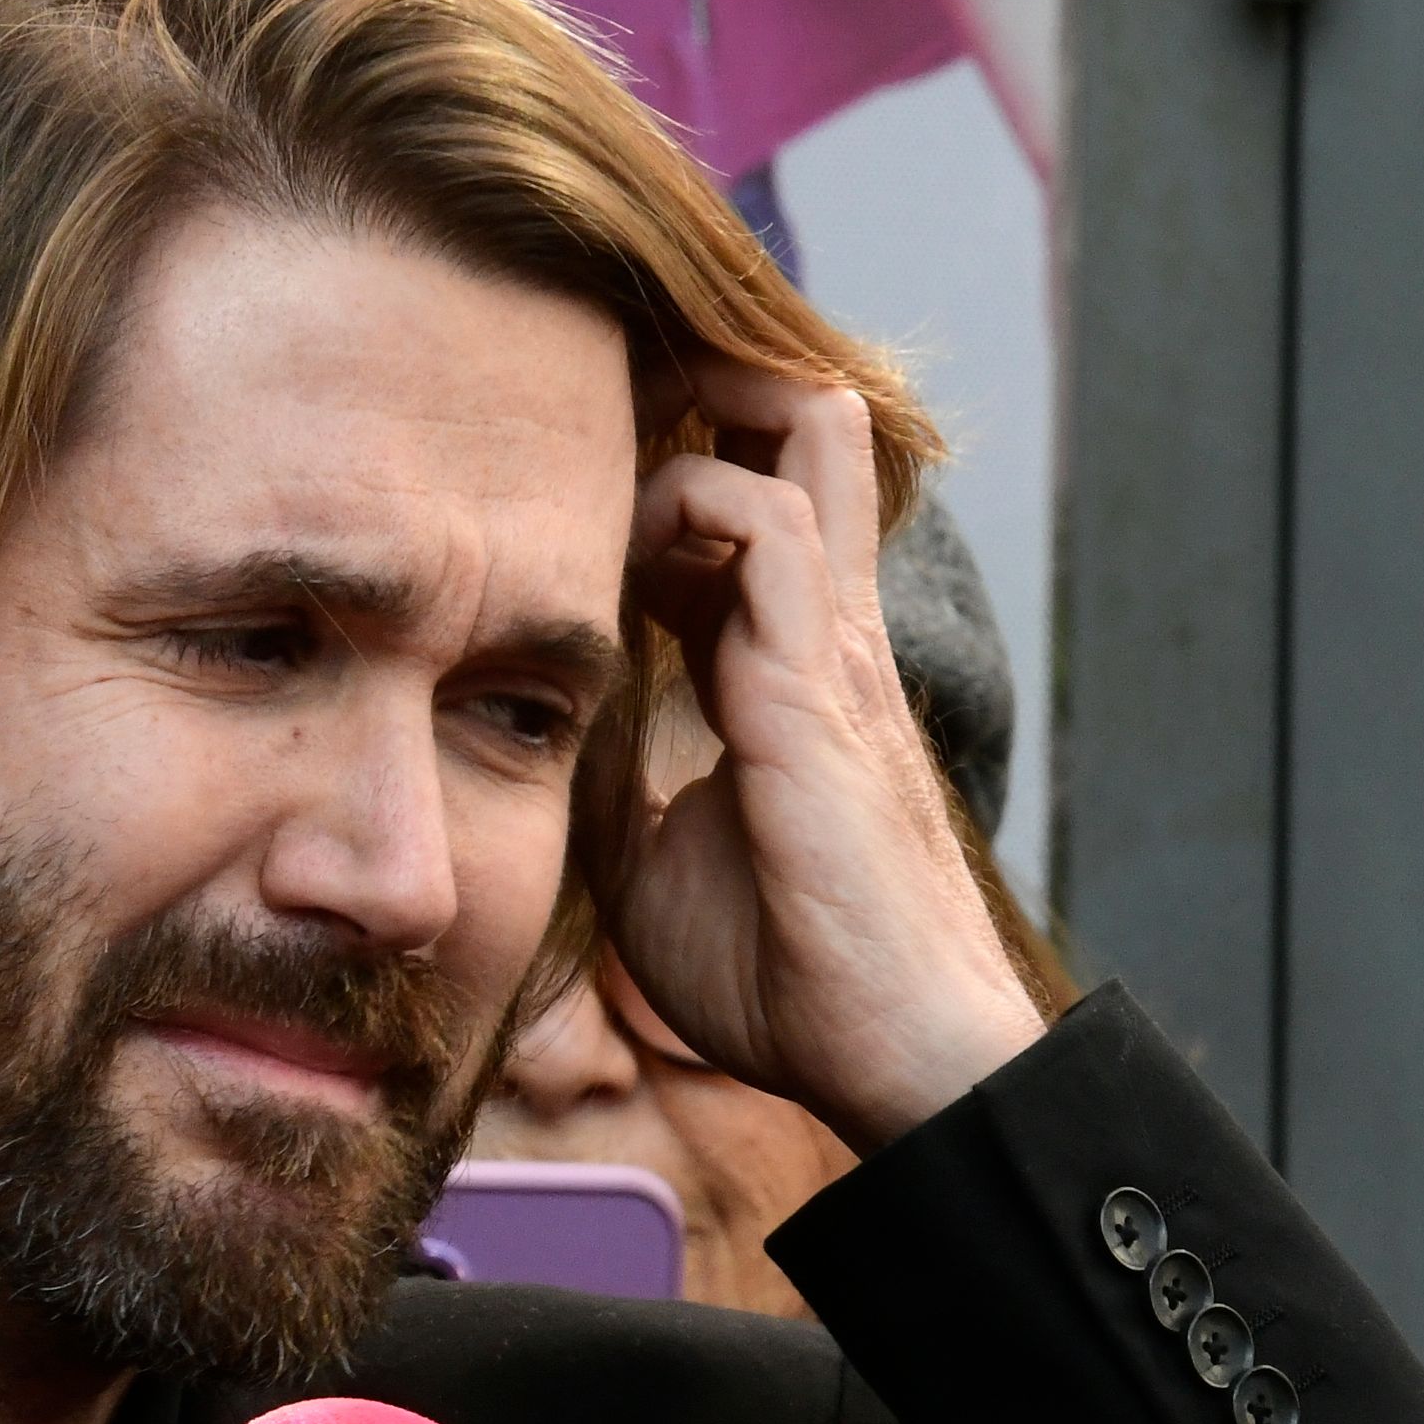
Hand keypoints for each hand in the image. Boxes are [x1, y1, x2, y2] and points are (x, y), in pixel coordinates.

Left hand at [610, 371, 1046, 1146]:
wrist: (886, 1053)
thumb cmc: (786, 971)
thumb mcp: (651, 858)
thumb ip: (611, 773)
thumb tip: (537, 722)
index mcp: (790, 667)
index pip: (753, 501)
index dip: (676, 452)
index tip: (577, 460)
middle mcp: (822, 632)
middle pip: (803, 425)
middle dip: (709, 370)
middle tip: (610, 374)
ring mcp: (830, 647)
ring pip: (799, 439)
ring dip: (695, 414)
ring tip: (607, 445)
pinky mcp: (817, 686)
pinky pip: (768, 529)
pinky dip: (693, 498)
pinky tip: (622, 546)